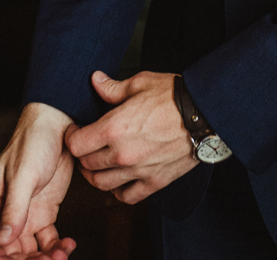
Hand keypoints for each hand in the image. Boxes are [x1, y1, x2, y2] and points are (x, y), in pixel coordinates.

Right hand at [0, 102, 75, 259]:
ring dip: (45, 257)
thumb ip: (13, 208)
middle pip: (10, 253)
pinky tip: (69, 244)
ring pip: (30, 250)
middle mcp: (8, 213)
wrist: (59, 123)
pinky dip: (57, 246)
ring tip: (63, 255)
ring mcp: (27, 213)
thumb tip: (3, 240)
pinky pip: (48, 239)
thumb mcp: (23, 174)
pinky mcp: (46, 210)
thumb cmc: (33, 141)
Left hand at [65, 70, 196, 203]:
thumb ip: (113, 88)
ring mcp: (138, 171)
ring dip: (95, 175)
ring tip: (98, 164)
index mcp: (114, 128)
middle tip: (87, 146)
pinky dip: (118, 192)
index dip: (71, 137)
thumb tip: (95, 80)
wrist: (204, 113)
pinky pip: (127, 196)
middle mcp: (122, 154)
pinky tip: (119, 180)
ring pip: (102, 184)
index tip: (75, 132)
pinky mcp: (154, 182)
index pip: (76, 144)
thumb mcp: (140, 83)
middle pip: (87, 165)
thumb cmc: (173, 95)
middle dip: (82, 155)